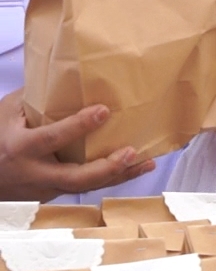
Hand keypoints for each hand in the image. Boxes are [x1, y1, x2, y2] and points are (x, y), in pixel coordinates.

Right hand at [0, 91, 154, 200]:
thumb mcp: (7, 113)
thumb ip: (34, 98)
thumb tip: (66, 76)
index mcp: (20, 147)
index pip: (51, 138)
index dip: (78, 126)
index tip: (103, 111)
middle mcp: (34, 172)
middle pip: (75, 177)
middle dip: (106, 167)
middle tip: (131, 151)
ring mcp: (45, 188)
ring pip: (85, 187)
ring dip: (119, 176)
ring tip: (146, 163)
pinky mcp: (53, 195)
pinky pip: (84, 188)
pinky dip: (109, 179)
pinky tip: (133, 169)